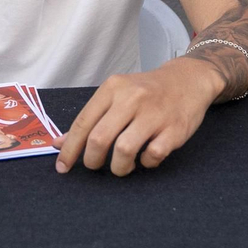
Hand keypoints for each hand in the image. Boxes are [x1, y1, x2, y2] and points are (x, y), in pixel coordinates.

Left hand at [53, 59, 217, 176]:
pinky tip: (146, 157)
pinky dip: (146, 163)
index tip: (63, 168)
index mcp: (113, 88)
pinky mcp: (174, 128)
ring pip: (124, 150)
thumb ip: (90, 119)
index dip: (70, 150)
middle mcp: (133, 98)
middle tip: (96, 165)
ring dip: (118, 167)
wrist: (189, 79)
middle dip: (92, 161)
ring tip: (122, 166)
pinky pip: (152, 156)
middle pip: (99, 139)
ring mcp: (155, 113)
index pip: (83, 123)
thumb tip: (58, 144)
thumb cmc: (147, 91)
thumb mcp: (116, 95)